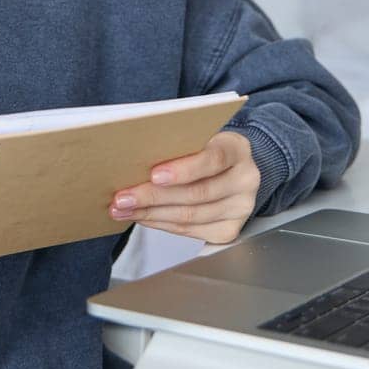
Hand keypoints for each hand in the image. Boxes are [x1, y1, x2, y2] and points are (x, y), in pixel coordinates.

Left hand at [108, 131, 259, 243]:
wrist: (232, 169)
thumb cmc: (207, 149)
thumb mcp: (199, 138)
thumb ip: (177, 145)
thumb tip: (135, 159)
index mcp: (237, 150)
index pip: (212, 159)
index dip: (183, 170)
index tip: (154, 174)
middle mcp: (245, 180)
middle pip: (196, 193)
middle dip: (153, 197)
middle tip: (123, 197)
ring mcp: (239, 209)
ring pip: (190, 216)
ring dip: (151, 214)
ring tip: (123, 209)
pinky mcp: (229, 230)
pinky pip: (189, 230)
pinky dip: (161, 224)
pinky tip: (143, 217)